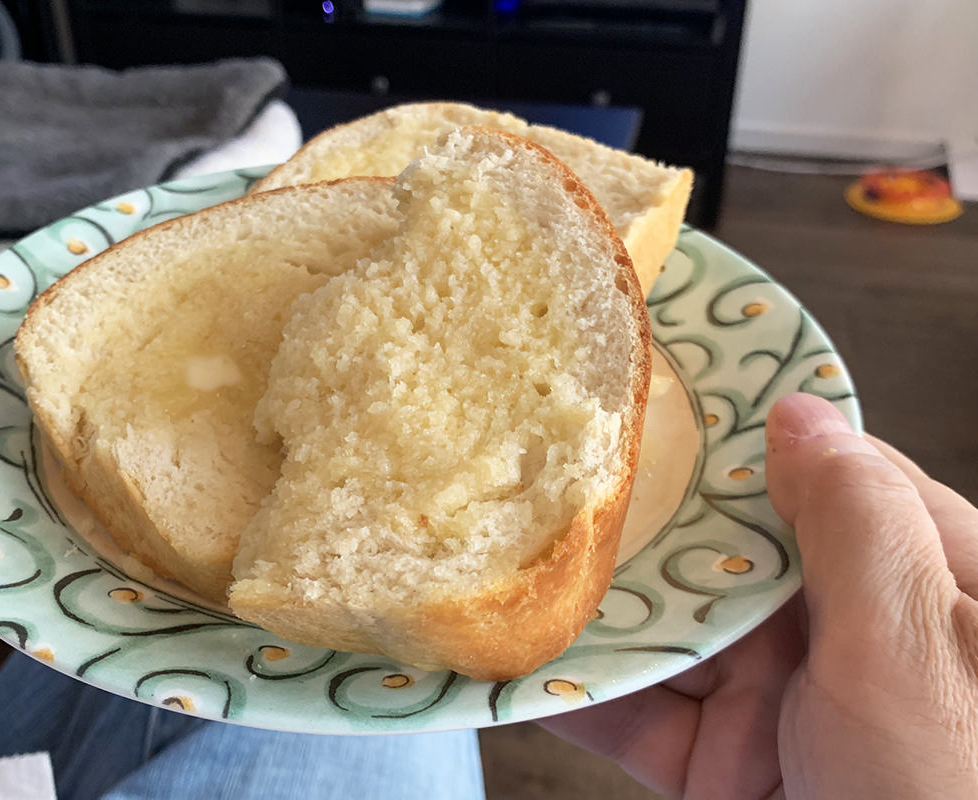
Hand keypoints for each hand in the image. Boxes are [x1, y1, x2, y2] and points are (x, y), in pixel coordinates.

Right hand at [540, 393, 977, 798]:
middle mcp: (845, 630)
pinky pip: (641, 713)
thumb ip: (857, 528)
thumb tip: (799, 410)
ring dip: (587, 609)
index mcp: (917, 580)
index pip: (820, 474)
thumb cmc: (948, 798)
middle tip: (536, 468)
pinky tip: (509, 665)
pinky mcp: (726, 763)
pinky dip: (578, 695)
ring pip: (667, 629)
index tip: (651, 384)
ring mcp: (780, 699)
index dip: (738, 431)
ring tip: (498, 558)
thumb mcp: (914, 655)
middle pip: (722, 549)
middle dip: (637, 521)